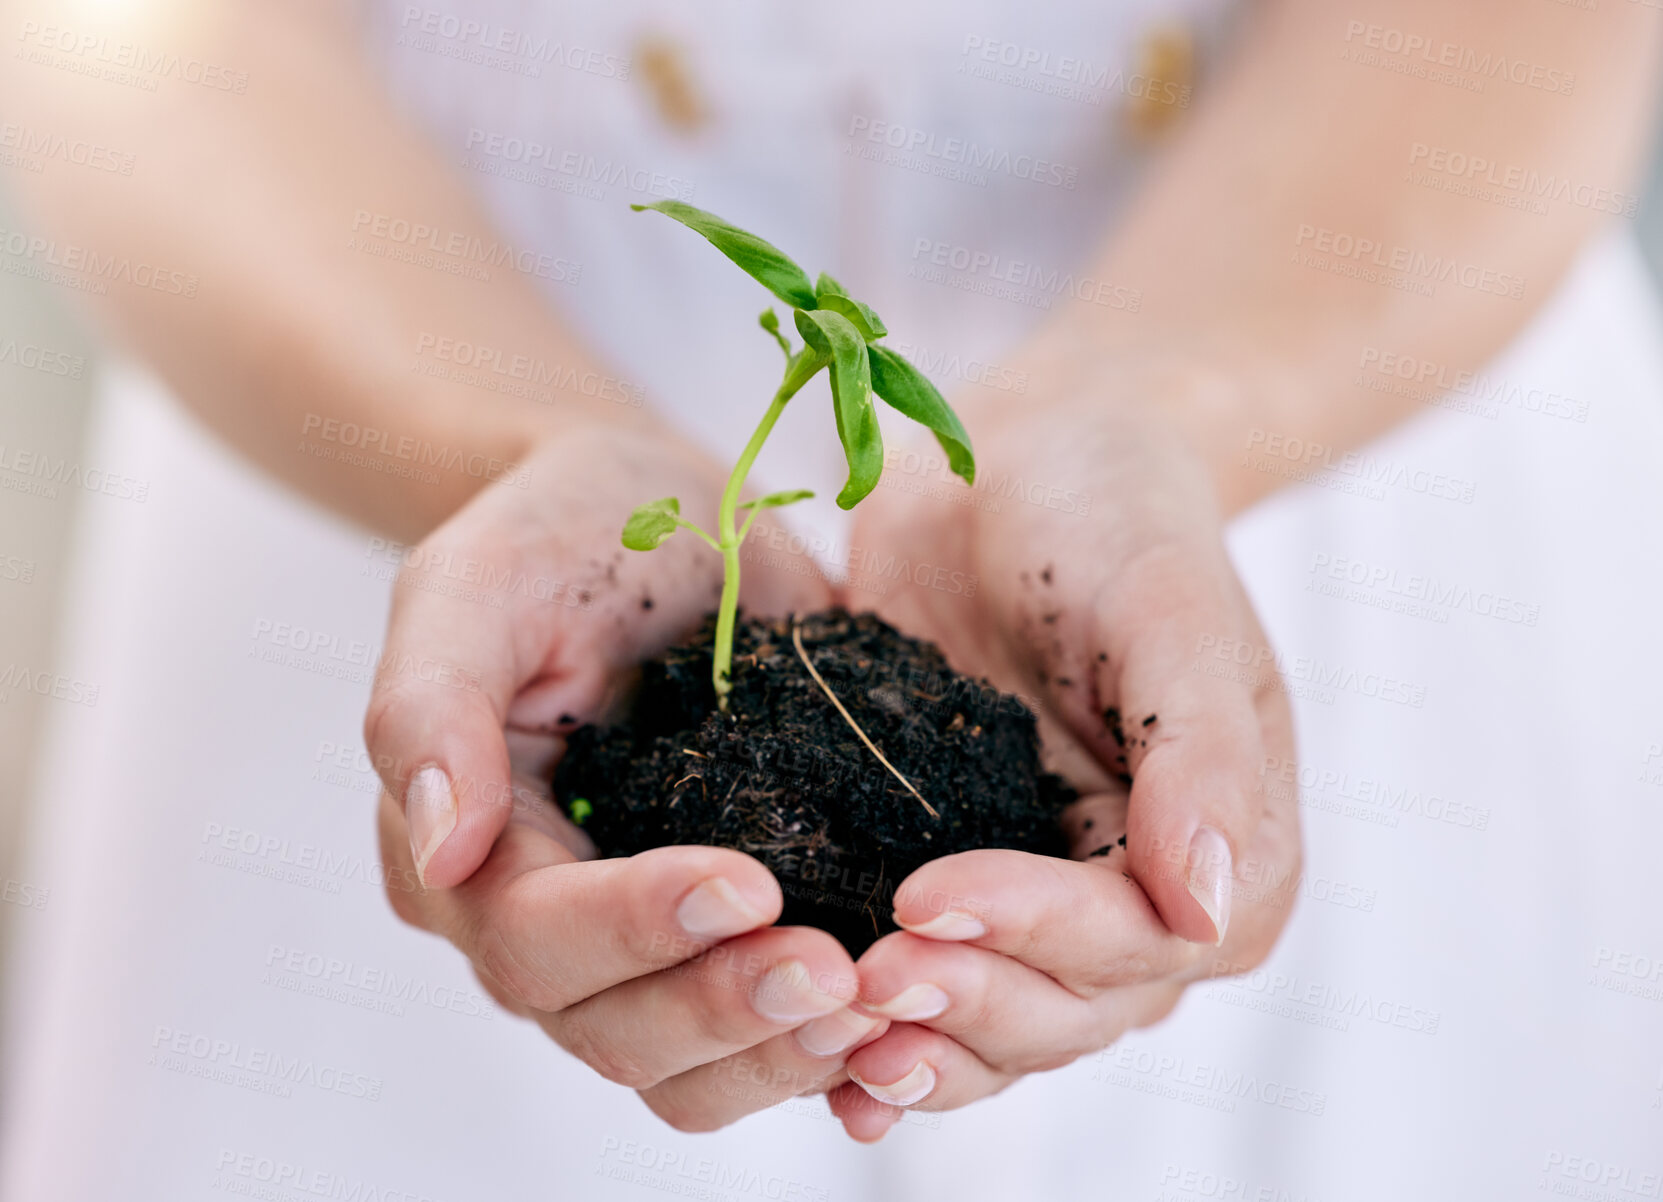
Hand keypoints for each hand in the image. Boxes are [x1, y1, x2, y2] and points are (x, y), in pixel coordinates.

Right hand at [365, 423, 885, 1130]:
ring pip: (688, 1066)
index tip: (746, 884)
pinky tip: (899, 1010)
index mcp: (474, 853)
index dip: (636, 927)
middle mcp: (551, 922)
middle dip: (723, 1008)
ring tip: (878, 1002)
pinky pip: (764, 1032)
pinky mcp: (738, 930)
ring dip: (780, 1049)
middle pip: (614, 1029)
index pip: (535, 935)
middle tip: (837, 971)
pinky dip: (823, 1041)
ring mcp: (648, 939)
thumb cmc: (562, 533)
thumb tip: (441, 851)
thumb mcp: (478, 583)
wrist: (668, 515)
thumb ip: (432, 704)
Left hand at [825, 378, 1299, 1139]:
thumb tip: (1205, 904)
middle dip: (963, 1004)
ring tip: (825, 1040)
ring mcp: (1045, 903)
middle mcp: (1144, 905)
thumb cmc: (1118, 519)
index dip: (1031, 934)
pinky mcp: (954, 878)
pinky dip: (879, 1027)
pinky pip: (928, 981)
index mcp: (1230, 856)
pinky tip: (816, 1059)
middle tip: (858, 986)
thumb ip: (1199, 755)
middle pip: (1062, 1008)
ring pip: (994, 1024)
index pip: (1135, 938)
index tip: (923, 902)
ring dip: (918, 1045)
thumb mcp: (1170, 611)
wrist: (1023, 468)